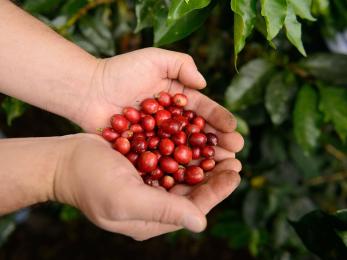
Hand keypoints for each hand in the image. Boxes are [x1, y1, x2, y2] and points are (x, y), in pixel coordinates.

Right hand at [54, 134, 241, 239]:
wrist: (64, 160)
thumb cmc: (90, 181)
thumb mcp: (127, 199)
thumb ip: (164, 211)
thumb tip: (202, 224)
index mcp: (152, 219)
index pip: (194, 208)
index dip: (217, 191)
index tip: (235, 172)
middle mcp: (153, 204)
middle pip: (192, 191)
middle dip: (214, 175)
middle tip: (235, 157)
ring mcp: (148, 185)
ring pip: (184, 174)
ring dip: (203, 160)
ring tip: (222, 147)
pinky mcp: (143, 167)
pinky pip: (170, 160)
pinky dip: (185, 150)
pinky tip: (197, 137)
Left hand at [77, 47, 242, 159]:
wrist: (88, 90)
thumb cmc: (120, 71)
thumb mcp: (154, 59)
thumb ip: (181, 65)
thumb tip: (204, 84)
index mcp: (177, 98)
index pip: (203, 109)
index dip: (218, 119)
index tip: (233, 129)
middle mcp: (170, 119)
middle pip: (198, 132)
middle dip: (217, 142)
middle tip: (234, 153)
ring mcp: (158, 136)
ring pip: (185, 148)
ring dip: (203, 158)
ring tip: (220, 166)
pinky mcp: (144, 150)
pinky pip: (164, 159)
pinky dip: (178, 167)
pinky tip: (192, 175)